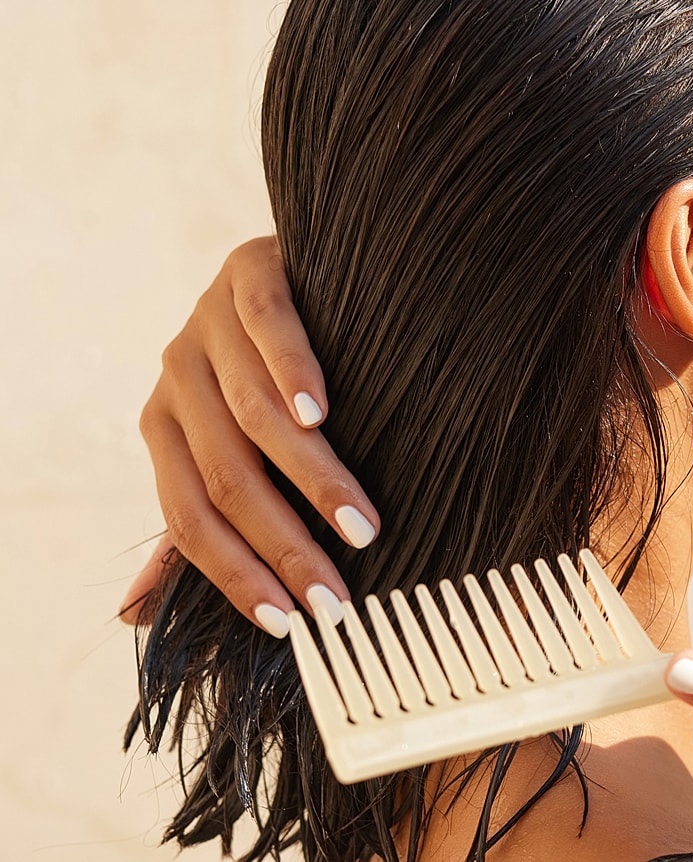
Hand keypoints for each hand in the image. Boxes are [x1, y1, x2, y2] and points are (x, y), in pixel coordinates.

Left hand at [122, 237, 378, 634]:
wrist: (293, 271)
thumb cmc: (267, 380)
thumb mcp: (225, 453)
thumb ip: (191, 527)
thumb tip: (131, 618)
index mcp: (163, 430)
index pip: (188, 520)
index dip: (235, 575)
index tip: (291, 623)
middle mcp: (174, 379)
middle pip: (226, 479)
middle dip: (284, 546)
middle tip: (336, 596)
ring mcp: (208, 325)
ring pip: (253, 416)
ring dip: (310, 479)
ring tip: (359, 525)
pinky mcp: (248, 274)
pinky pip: (266, 330)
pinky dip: (292, 374)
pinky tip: (320, 415)